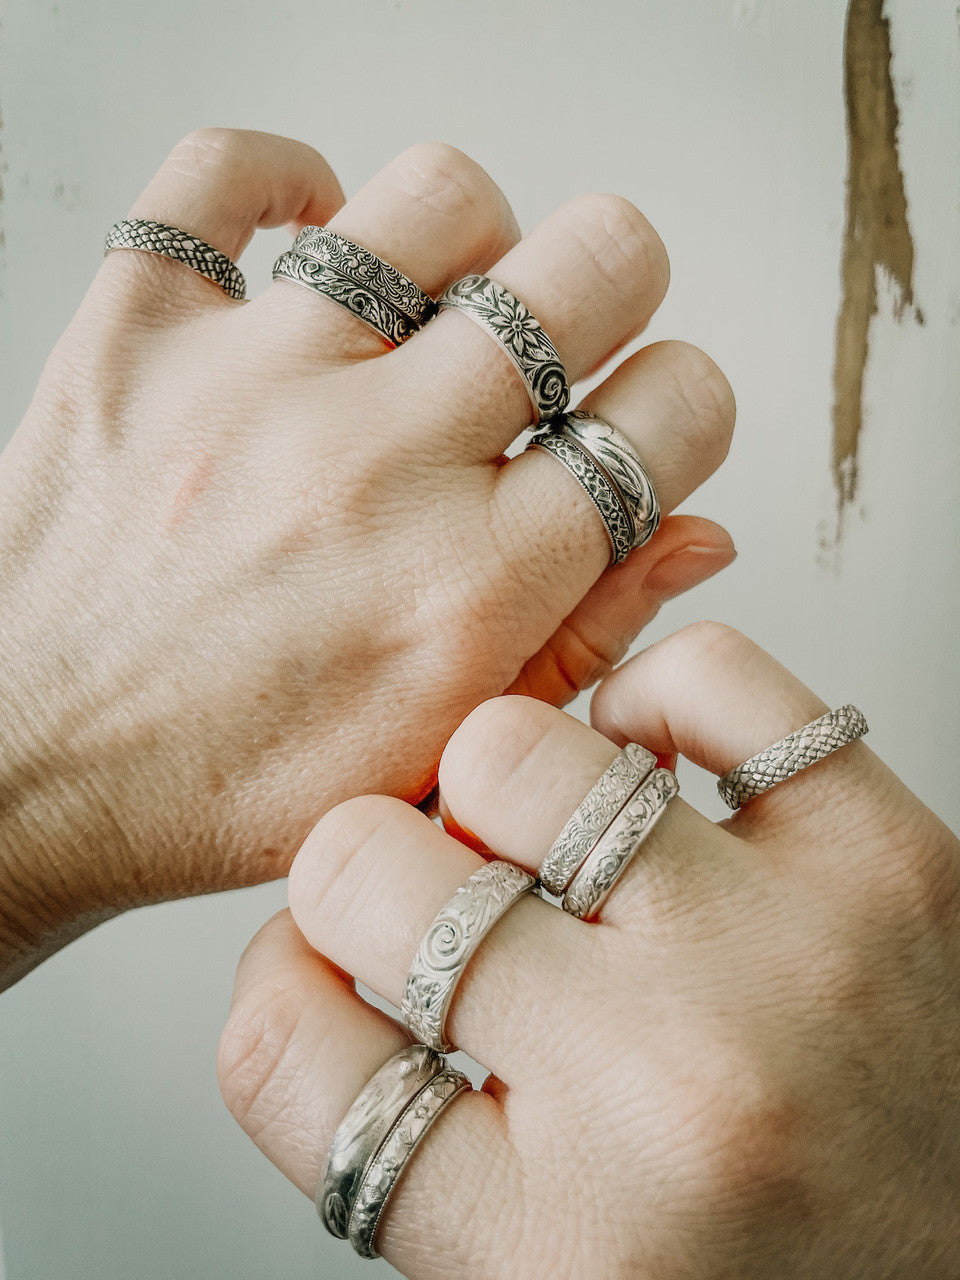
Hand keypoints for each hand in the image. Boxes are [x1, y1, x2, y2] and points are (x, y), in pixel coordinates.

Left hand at [0, 131, 733, 983]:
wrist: (31, 774)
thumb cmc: (224, 786)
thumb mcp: (438, 755)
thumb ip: (585, 639)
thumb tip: (693, 528)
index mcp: (473, 588)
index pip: (674, 411)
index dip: (686, 403)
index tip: (648, 417)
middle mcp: (378, 469)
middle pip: (594, 263)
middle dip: (616, 285)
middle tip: (572, 328)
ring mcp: (253, 385)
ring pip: (437, 197)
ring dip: (470, 239)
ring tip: (440, 302)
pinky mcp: (136, 334)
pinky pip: (225, 172)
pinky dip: (280, 180)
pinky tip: (307, 241)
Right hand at [219, 622, 959, 1278]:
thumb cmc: (763, 1267)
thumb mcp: (541, 1274)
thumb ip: (398, 1125)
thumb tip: (321, 934)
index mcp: (547, 1246)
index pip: (281, 1049)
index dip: (278, 978)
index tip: (319, 967)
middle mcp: (662, 1093)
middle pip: (364, 871)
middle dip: (364, 871)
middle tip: (429, 893)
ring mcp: (786, 957)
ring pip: (511, 750)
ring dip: (494, 787)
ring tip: (547, 846)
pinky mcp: (886, 857)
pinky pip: (702, 679)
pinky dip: (643, 704)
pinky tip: (650, 779)